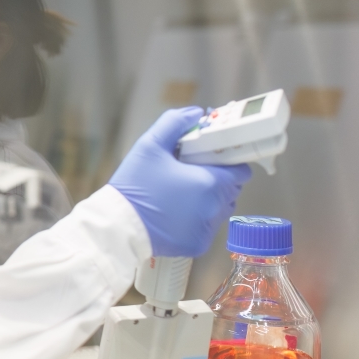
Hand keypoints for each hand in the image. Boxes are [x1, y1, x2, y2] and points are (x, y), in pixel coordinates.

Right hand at [109, 107, 251, 257]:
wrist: (118, 225)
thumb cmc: (134, 185)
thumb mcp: (150, 144)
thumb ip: (175, 123)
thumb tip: (196, 113)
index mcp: (210, 181)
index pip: (241, 172)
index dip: (228, 163)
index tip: (212, 160)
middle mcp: (214, 207)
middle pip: (231, 190)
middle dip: (217, 181)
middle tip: (191, 176)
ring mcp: (208, 228)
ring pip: (220, 210)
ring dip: (209, 201)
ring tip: (182, 196)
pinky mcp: (198, 245)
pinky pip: (208, 228)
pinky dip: (198, 221)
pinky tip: (177, 214)